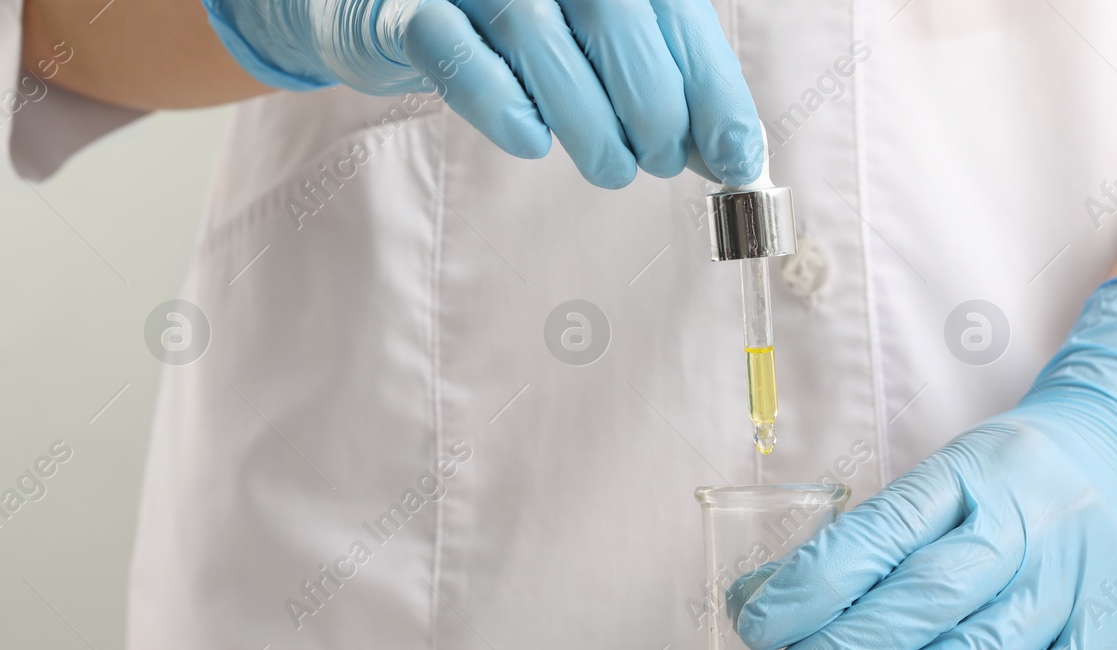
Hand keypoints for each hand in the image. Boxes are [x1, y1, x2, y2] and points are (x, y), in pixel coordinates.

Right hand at [201, 0, 762, 186]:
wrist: (378, 0)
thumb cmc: (505, 24)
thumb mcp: (594, 41)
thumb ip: (662, 81)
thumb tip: (730, 152)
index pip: (677, 14)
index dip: (714, 90)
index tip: (738, 158)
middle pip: (616, 18)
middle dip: (654, 107)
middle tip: (659, 160)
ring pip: (539, 38)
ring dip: (589, 121)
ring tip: (610, 166)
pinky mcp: (402, 8)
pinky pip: (455, 53)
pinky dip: (501, 103)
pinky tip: (530, 139)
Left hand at [731, 273, 1116, 649]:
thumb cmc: (1013, 482)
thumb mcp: (940, 482)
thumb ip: (858, 544)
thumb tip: (756, 603)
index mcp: (975, 474)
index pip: (885, 531)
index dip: (816, 582)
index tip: (757, 626)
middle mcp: (1028, 526)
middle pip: (926, 599)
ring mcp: (1074, 584)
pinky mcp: (1108, 639)